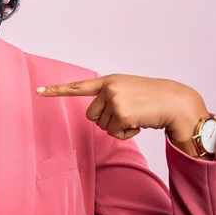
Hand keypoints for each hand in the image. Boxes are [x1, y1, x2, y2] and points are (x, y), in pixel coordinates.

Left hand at [36, 74, 208, 148]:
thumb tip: (96, 117)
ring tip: (137, 116)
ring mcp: (114, 99)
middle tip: (128, 114)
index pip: (78, 86)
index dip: (56, 90)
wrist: (177, 103)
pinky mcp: (121, 112)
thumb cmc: (153, 99)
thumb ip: (109, 98)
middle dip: (108, 120)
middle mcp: (108, 87)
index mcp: (108, 81)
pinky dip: (128, 133)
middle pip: (91, 116)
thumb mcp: (128, 91)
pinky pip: (115, 133)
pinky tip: (140, 122)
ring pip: (103, 126)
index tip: (38, 91)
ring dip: (120, 127)